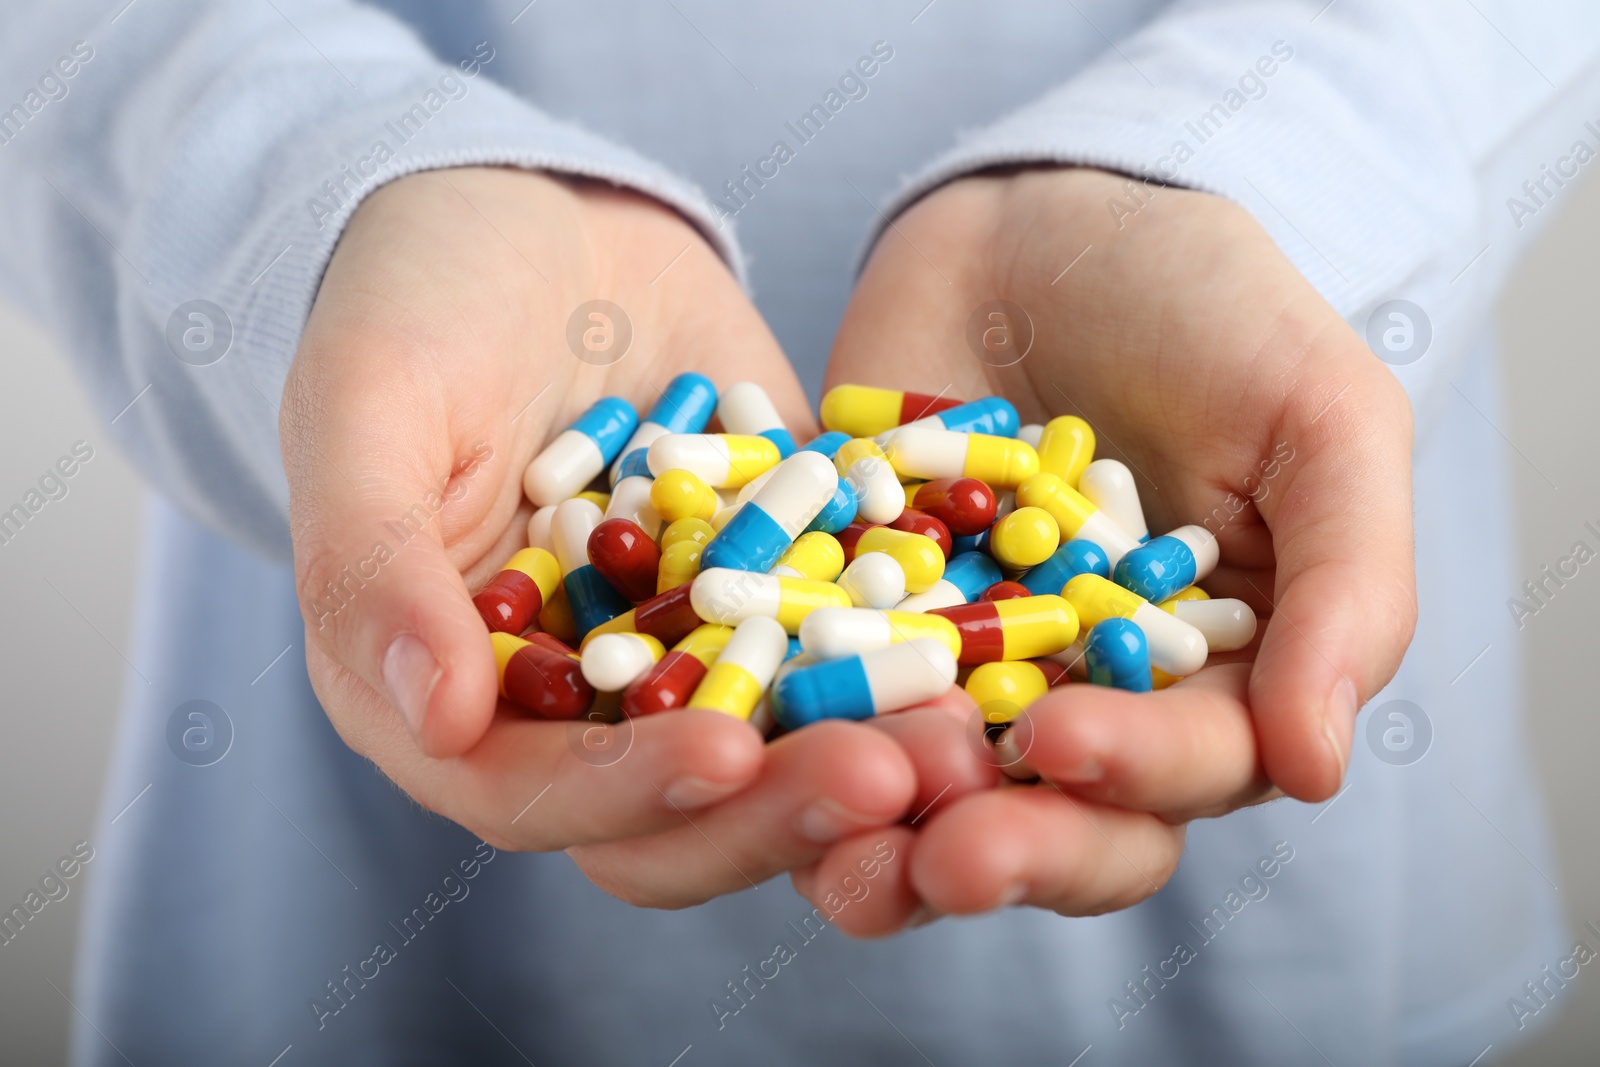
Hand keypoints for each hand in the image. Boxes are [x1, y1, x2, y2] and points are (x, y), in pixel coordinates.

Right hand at [282, 167, 916, 906]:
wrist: (540, 218)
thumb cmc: (415, 300)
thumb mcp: (367, 407)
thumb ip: (373, 569)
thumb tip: (437, 721)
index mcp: (447, 693)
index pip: (531, 792)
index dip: (626, 791)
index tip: (729, 755)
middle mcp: (576, 702)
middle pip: (677, 810)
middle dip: (778, 808)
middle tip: (891, 773)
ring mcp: (688, 654)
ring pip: (779, 750)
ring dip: (868, 755)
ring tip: (966, 737)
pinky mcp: (778, 595)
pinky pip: (846, 644)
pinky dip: (912, 657)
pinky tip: (992, 649)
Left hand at [798, 167, 1415, 931]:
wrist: (1036, 217)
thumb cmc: (1206, 305)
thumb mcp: (1318, 419)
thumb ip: (1347, 587)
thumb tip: (1316, 771)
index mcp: (1220, 675)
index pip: (1198, 768)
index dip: (1139, 776)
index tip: (1064, 742)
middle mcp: (1093, 700)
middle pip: (1066, 826)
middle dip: (1012, 853)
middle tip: (946, 857)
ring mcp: (965, 674)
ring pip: (936, 804)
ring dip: (889, 847)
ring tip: (838, 862)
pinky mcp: (854, 634)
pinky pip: (822, 715)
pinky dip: (788, 750)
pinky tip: (748, 765)